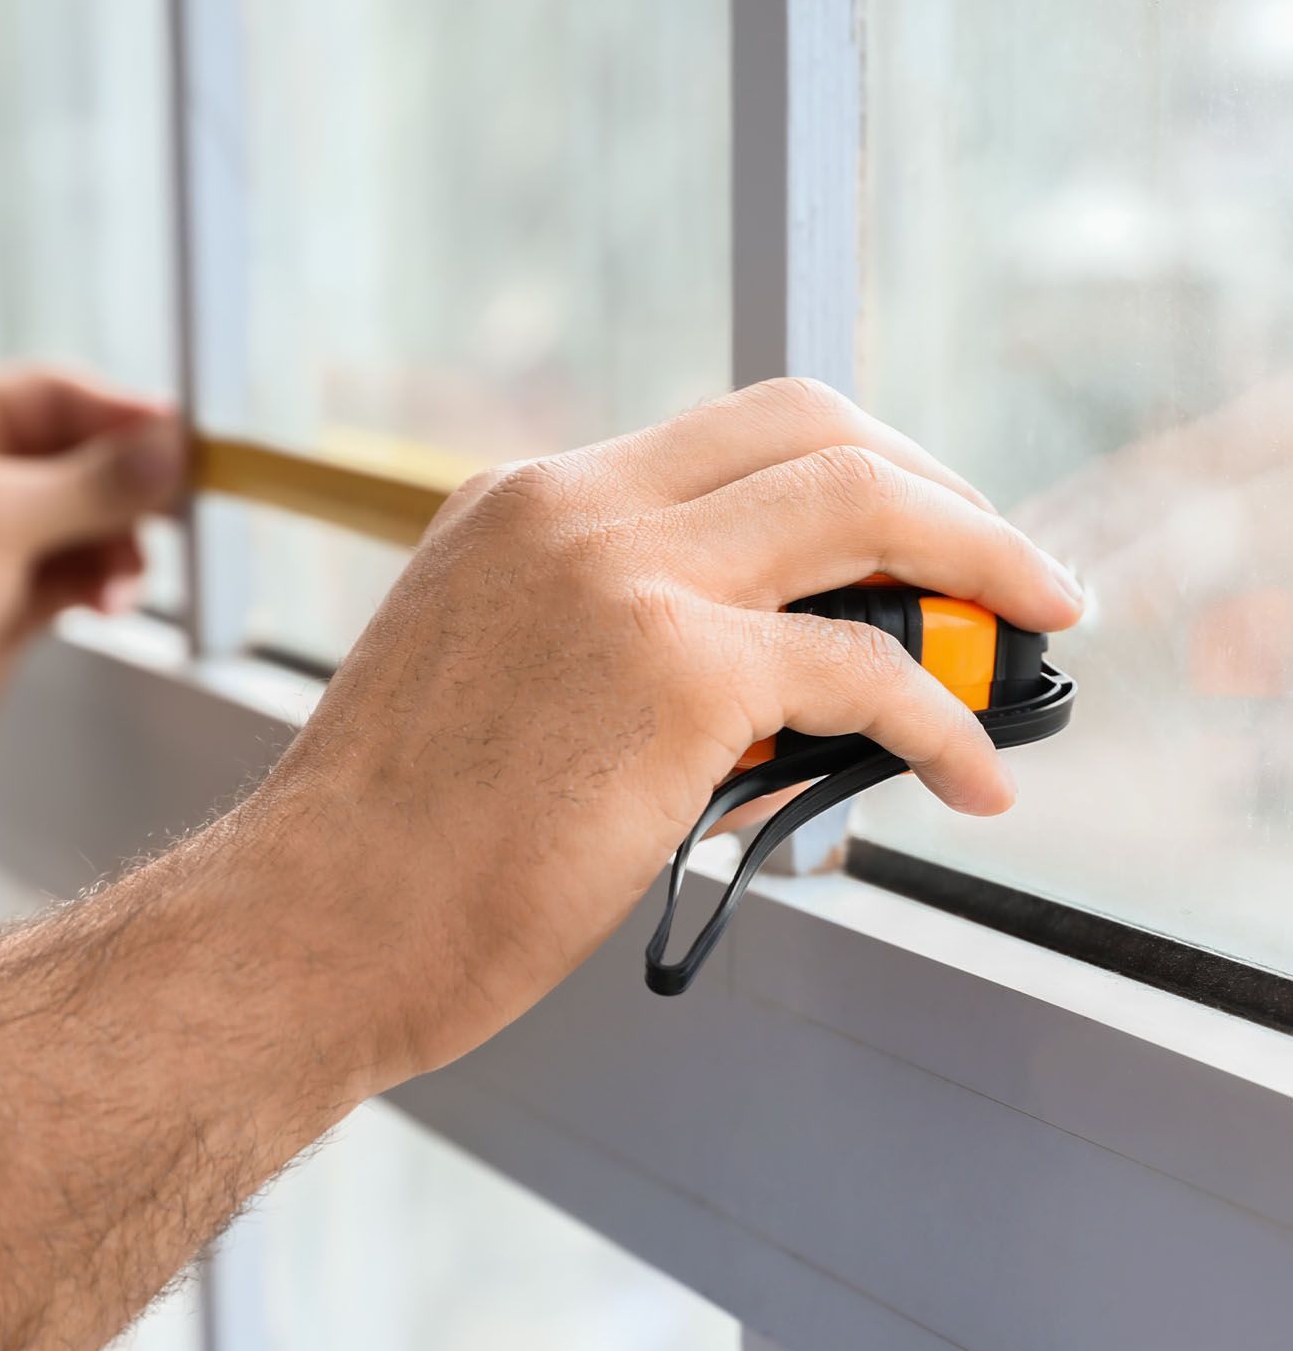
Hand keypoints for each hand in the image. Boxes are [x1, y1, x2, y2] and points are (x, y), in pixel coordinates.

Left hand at [0, 364, 182, 801]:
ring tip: (124, 583)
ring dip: (116, 548)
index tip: (179, 437)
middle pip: (76, 458)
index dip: (119, 414)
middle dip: (124, 489)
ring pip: (83, 523)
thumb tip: (164, 449)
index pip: (51, 395)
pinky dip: (100, 585)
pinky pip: (74, 575)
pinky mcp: (1, 602)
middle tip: (173, 508)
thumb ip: (92, 482)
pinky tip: (109, 603)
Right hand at [259, 378, 1083, 1081]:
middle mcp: (576, 507)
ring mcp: (627, 574)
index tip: (903, 533)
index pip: (724, 438)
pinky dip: (947, 719)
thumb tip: (762, 696)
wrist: (313, 925)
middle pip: (814, 425)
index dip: (841, 472)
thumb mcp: (488, 688)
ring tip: (1038, 624)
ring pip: (866, 502)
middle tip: (1002, 562)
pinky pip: (870, 668)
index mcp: (520, 504)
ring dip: (983, 558)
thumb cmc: (392, 850)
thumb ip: (607, 649)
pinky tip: (973, 772)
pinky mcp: (678, 670)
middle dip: (936, 485)